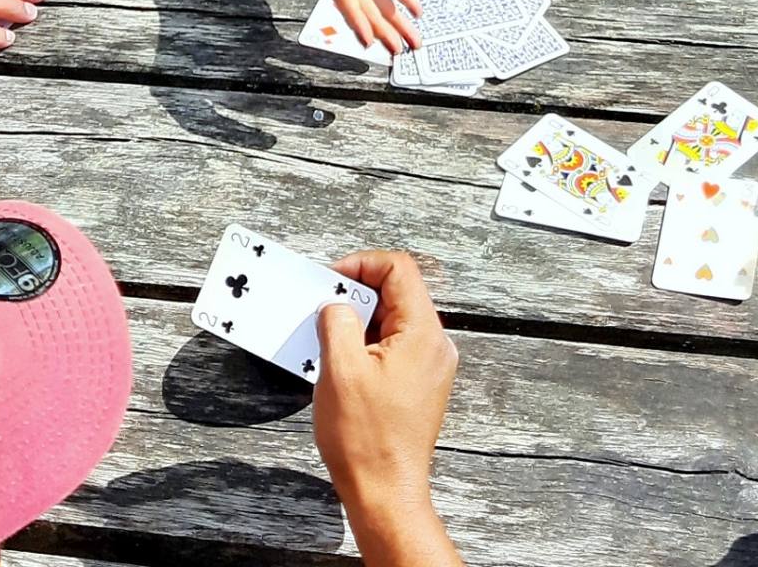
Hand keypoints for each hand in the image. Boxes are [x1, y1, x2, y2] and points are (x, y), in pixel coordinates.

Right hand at [314, 252, 458, 531]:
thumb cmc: (365, 439)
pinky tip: (342, 362)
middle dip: (357, 293)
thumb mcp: (340, 369)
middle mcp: (435, 346)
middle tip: (323, 308)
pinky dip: (367, 342)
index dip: (361, 264)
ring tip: (328, 337)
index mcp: (423, 333)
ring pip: (394, 320)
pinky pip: (394, 346)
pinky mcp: (420, 385)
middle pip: (398, 292)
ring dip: (359, 320)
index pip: (399, 269)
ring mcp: (430, 367)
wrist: (385, 493)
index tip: (330, 280)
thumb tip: (337, 304)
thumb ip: (338, 322)